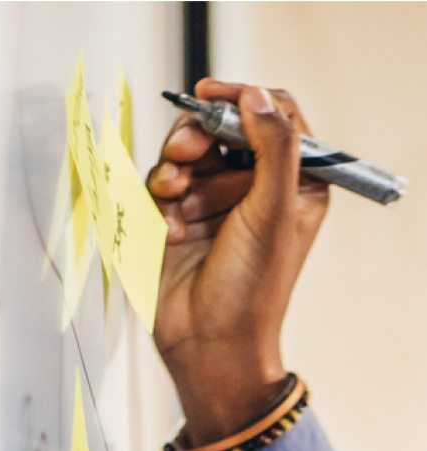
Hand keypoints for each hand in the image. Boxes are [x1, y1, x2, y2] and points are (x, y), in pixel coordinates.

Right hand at [148, 79, 328, 444]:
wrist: (208, 347)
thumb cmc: (250, 294)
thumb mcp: (273, 213)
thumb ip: (274, 149)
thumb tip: (258, 96)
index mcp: (295, 183)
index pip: (274, 115)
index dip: (244, 98)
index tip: (213, 97)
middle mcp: (255, 187)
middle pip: (222, 125)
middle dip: (199, 134)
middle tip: (186, 151)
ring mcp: (215, 200)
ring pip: (187, 150)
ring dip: (175, 169)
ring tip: (173, 195)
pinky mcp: (180, 216)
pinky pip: (162, 182)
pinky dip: (162, 201)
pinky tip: (171, 233)